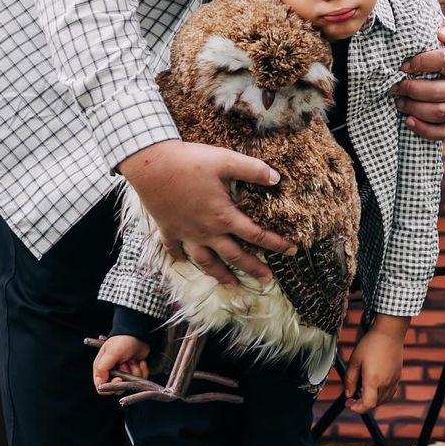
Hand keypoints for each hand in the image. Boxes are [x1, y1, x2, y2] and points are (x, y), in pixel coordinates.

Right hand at [93, 335, 149, 390]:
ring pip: (130, 383)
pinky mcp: (135, 371)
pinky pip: (140, 379)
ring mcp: (124, 372)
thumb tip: (100, 384)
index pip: (102, 387)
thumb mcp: (110, 353)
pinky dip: (142, 370)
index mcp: (102, 368)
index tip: (119, 378)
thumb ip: (102, 369)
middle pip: (118, 388)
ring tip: (132, 359)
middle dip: (125, 376)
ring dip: (134, 371)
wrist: (139, 333)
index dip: (111, 386)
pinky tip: (140, 361)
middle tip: (126, 363)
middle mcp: (112, 372)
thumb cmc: (122, 340)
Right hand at [118, 139, 295, 286]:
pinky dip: (180, 257)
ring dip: (220, 274)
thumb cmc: (190, 162)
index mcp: (224, 216)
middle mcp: (207, 231)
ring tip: (231, 285)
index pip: (256, 235)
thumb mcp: (226, 160)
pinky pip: (174, 249)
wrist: (151, 166)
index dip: (277, 244)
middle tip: (267, 279)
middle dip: (253, 268)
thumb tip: (277, 177)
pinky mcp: (168, 228)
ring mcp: (186, 233)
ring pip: (206, 261)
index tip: (292, 251)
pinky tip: (183, 262)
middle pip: (234, 256)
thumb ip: (253, 170)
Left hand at [344, 315, 408, 413]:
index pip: (367, 405)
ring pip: (383, 400)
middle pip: (375, 404)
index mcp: (373, 380)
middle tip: (353, 396)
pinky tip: (375, 388)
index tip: (350, 403)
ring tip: (363, 391)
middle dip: (362, 404)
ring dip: (372, 400)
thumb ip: (350, 379)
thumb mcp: (355, 360)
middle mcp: (385, 383)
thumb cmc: (371, 343)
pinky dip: (382, 396)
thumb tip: (348, 393)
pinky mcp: (398, 377)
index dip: (357, 408)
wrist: (389, 333)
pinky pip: (391, 393)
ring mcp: (393, 381)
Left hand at [392, 18, 444, 139]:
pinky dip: (423, 129)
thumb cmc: (443, 52)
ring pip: (438, 112)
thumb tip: (443, 34)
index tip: (403, 64)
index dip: (422, 62)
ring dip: (414, 108)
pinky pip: (440, 132)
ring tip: (398, 102)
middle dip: (412, 89)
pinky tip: (408, 121)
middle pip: (438, 91)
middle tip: (394, 85)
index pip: (444, 61)